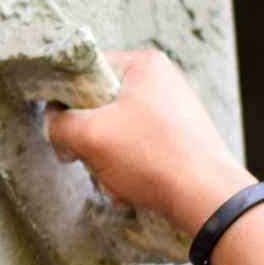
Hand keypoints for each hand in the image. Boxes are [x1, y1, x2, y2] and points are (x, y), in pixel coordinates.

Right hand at [46, 50, 254, 233]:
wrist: (207, 199)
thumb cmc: (152, 157)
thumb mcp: (90, 135)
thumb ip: (59, 124)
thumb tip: (56, 127)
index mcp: (144, 65)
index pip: (85, 72)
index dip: (65, 102)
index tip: (64, 130)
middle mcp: (160, 82)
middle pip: (98, 107)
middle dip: (89, 143)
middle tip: (88, 161)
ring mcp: (171, 111)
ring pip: (115, 133)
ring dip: (105, 164)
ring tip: (116, 183)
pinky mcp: (177, 139)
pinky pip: (136, 149)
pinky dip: (127, 172)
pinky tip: (131, 191)